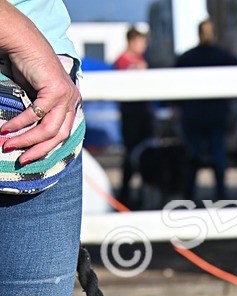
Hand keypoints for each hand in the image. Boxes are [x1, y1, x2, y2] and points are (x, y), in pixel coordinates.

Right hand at [0, 50, 80, 164]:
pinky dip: (20, 124)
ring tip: (8, 145)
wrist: (22, 40)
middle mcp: (73, 101)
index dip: (45, 148)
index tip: (28, 158)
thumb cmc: (26, 66)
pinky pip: (36, 115)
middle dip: (37, 150)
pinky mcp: (56, 91)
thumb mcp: (37, 95)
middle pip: (57, 137)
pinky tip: (7, 129)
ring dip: (26, 140)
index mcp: (71, 104)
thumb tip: (32, 136)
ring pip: (48, 129)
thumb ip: (41, 113)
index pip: (61, 135)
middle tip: (20, 159)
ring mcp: (67, 96)